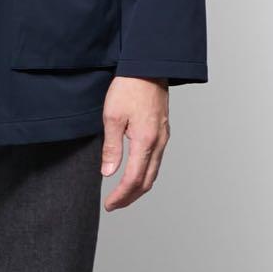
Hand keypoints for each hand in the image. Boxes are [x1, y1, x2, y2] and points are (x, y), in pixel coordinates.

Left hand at [100, 76, 169, 209]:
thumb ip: (111, 147)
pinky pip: (157, 160)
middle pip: (147, 182)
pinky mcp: (164, 130)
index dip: (121, 196)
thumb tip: (108, 173)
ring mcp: (163, 137)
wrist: (148, 66)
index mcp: (145, 141)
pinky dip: (146, 172)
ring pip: (154, 172)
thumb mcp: (112, 116)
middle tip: (114, 204)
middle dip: (130, 197)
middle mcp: (159, 143)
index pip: (133, 179)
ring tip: (123, 193)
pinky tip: (135, 171)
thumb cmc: (128, 87)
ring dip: (139, 187)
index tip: (109, 204)